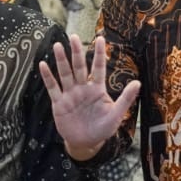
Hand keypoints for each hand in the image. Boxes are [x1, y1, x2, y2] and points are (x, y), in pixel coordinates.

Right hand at [37, 35, 140, 160]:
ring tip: (58, 46)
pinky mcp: (59, 103)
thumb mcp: (116, 115)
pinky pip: (53, 88)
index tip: (100, 38)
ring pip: (65, 74)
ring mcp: (70, 94)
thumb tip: (138, 82)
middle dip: (77, 52)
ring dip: (61, 60)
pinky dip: (48, 77)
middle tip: (74, 37)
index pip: (98, 68)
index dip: (99, 54)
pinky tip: (42, 65)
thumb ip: (125, 99)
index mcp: (97, 89)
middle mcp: (83, 88)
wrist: (86, 143)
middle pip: (79, 67)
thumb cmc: (102, 129)